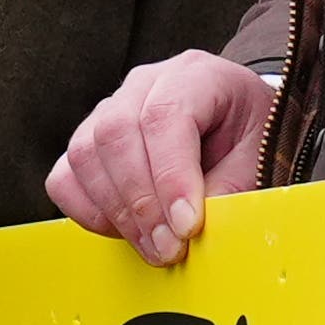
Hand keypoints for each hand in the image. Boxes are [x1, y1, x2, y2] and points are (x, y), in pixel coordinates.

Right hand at [46, 52, 281, 262]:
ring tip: (155, 248)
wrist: (240, 129)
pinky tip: (125, 232)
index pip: (165, 117)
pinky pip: (66, 177)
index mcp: (195, 75)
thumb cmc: (252, 140)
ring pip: (86, 154)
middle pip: (117, 133)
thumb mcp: (258, 159)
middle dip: (142, 203)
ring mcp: (109, 109)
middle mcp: (145, 84)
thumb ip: (230, 189)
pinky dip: (88, 211)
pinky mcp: (89, 143)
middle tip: (169, 249)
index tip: (188, 226)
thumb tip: (189, 230)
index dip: (172, 177)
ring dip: (117, 212)